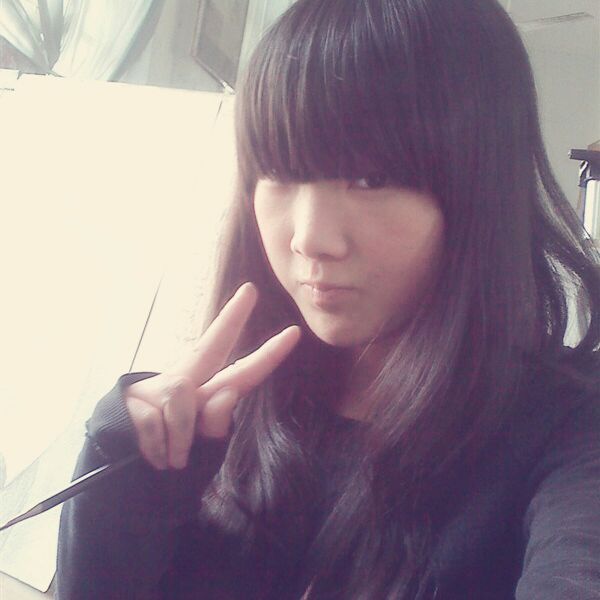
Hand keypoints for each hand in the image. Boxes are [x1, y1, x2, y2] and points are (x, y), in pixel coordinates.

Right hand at [124, 282, 300, 469]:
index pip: (242, 374)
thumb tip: (227, 392)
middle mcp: (183, 383)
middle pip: (210, 346)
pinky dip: (158, 448)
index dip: (268, 356)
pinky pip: (155, 420)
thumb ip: (216, 424)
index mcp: (205, 396)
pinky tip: (151, 456)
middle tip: (251, 290)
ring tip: (173, 461)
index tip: (293, 333)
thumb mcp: (201, 450)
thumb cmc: (167, 463)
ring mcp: (154, 387)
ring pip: (181, 399)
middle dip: (232, 318)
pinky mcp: (130, 396)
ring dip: (180, 439)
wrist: (119, 479)